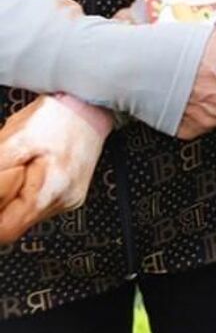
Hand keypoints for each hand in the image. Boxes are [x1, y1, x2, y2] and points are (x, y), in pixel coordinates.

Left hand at [0, 97, 107, 243]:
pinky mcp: (70, 191)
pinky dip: (27, 189)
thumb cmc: (58, 116)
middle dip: (2, 201)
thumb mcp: (14, 140)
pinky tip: (31, 167)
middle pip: (15, 223)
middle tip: (8, 171)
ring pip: (26, 213)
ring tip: (20, 165)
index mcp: (51, 192)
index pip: (5, 231)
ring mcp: (69, 197)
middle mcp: (64, 200)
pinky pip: (38, 201)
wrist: (90, 102)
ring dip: (14, 194)